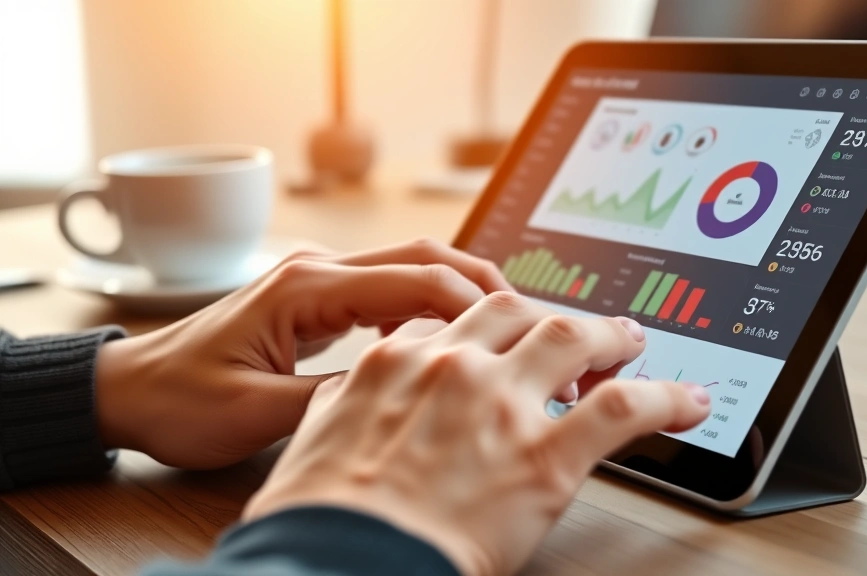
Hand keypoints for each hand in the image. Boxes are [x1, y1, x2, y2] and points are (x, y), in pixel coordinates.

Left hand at [95, 239, 510, 468]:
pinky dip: (432, 309)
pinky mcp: (320, 299)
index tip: (523, 338)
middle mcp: (320, 270)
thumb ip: (338, 398)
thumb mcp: (257, 415)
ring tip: (507, 337)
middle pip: (427, 258)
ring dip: (464, 296)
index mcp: (308, 286)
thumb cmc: (182, 401)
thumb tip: (411, 391)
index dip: (480, 305)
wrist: (132, 389)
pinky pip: (392, 290)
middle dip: (489, 289)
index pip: (418, 279)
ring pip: (414, 269)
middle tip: (535, 330)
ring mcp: (321, 280)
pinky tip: (451, 343)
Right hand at [243, 292, 710, 575]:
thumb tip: (351, 401)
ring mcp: (502, 403)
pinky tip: (688, 401)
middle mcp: (452, 366)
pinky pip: (625, 409)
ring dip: (609, 336)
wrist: (337, 562)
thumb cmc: (317, 522)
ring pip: (573, 339)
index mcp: (395, 364)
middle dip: (550, 316)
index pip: (450, 322)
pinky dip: (665, 399)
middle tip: (577, 327)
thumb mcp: (311, 448)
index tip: (502, 337)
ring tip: (631, 339)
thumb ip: (342, 411)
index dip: (484, 328)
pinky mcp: (547, 454)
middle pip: (516, 313)